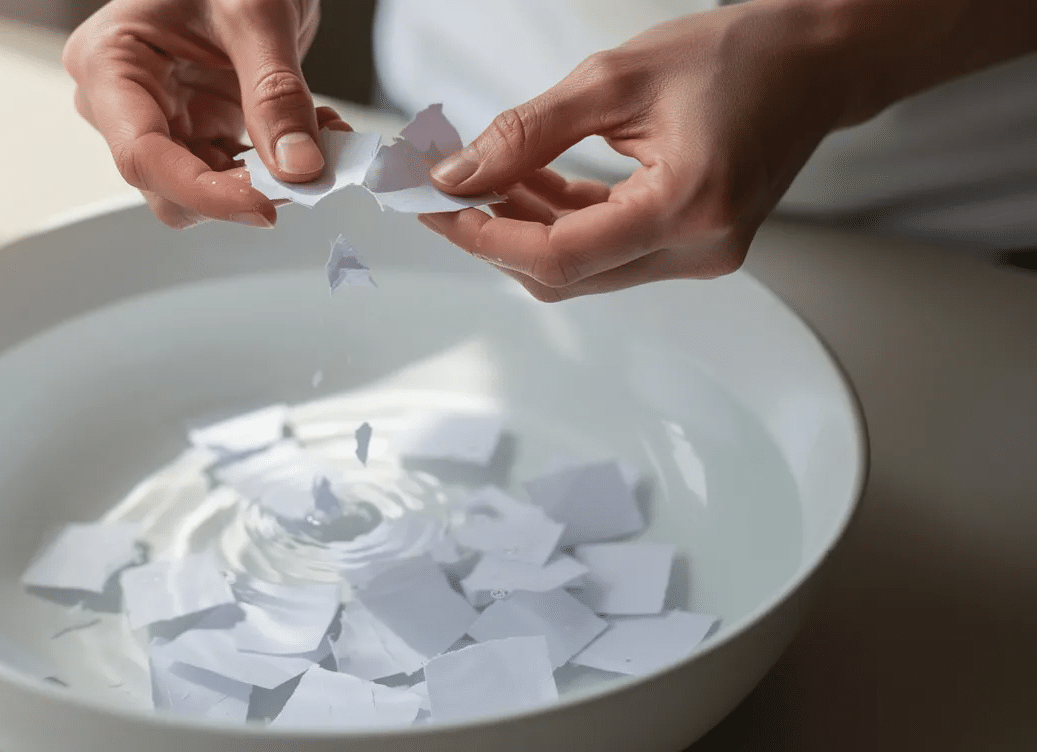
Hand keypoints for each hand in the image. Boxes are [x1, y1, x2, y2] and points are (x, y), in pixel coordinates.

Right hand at [64, 0, 345, 228]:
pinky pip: (234, 170)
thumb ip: (276, 93)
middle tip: (307, 171)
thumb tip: (299, 166)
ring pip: (206, 188)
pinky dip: (280, 163)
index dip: (204, 194)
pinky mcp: (198, 126)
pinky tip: (314, 133)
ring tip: (322, 138)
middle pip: (168, 186)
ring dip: (270, 180)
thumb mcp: (257, 14)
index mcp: (109, 64)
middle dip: (240, 190)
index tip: (264, 207)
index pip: (143, 157)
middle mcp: (123, 101)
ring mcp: (162, 116)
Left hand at [417, 1, 856, 299]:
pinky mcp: (692, 248)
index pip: (560, 256)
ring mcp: (698, 257)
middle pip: (565, 275)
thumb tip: (458, 175)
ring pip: (581, 268)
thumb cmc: (736, 56)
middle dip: (495, 235)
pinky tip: (528, 184)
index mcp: (687, 208)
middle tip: (445, 192)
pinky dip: (561, 223)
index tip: (435, 207)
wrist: (815, 62)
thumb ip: (528, 132)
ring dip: (524, 228)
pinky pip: (607, 252)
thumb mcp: (615, 78)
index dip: (485, 236)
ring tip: (484, 178)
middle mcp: (698, 250)